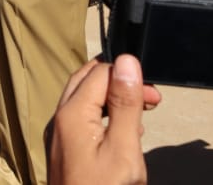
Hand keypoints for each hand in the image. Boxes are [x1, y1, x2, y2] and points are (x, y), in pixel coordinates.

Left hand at [47, 55, 159, 184]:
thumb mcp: (123, 149)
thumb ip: (124, 104)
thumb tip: (127, 62)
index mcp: (71, 113)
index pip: (100, 72)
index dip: (129, 76)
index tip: (153, 96)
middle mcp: (59, 119)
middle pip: (87, 80)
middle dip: (119, 83)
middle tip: (150, 100)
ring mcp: (59, 136)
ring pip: (84, 99)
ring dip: (112, 99)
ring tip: (141, 116)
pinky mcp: (64, 151)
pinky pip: (81, 119)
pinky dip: (103, 116)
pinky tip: (123, 134)